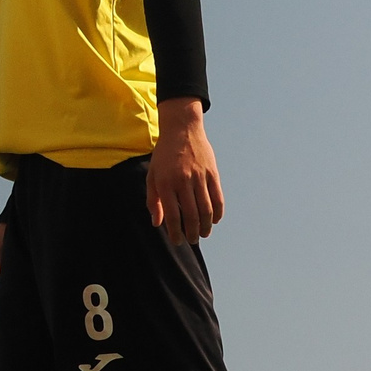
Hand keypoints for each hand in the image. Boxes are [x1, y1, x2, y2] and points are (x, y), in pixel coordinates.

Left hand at [149, 99, 224, 243]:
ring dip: (205, 226)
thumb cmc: (164, 155)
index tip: (177, 241)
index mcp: (166, 182)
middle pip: (191, 215)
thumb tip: (157, 223)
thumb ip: (153, 200)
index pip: (172, 215)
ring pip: (206, 210)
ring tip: (203, 234)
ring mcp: (200, 177)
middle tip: (191, 240)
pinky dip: (217, 213)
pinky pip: (217, 198)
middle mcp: (183, 181)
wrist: (182, 129)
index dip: (175, 232)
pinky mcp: (212, 173)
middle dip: (192, 233)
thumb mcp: (152, 175)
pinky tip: (213, 220)